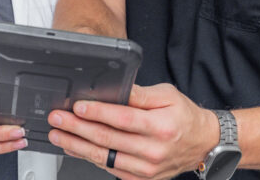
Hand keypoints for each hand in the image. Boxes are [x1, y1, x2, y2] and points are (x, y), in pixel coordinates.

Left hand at [47, 84, 219, 179]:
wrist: (202, 143)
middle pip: (107, 140)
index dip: (97, 113)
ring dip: (76, 146)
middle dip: (77, 128)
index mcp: (160, 127)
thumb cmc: (184, 117)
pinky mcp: (141, 178)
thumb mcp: (166, 96)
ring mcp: (146, 169)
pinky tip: (76, 148)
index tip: (77, 106)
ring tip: (59, 134)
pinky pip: (109, 169)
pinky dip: (89, 158)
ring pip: (103, 157)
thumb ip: (139, 94)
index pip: (122, 120)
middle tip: (58, 119)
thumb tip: (115, 89)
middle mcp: (152, 151)